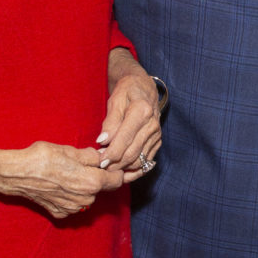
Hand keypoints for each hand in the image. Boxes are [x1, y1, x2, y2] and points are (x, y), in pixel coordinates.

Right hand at [0, 140, 119, 217]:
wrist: (15, 174)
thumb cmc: (41, 158)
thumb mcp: (69, 150)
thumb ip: (91, 156)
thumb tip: (102, 156)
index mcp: (92, 182)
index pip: (117, 180)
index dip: (115, 170)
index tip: (108, 164)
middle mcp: (85, 199)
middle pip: (101, 188)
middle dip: (96, 178)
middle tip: (82, 166)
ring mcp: (72, 208)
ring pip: (87, 196)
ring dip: (83, 187)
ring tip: (67, 175)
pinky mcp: (60, 213)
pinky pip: (72, 204)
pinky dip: (69, 196)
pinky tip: (58, 186)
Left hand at [97, 60, 161, 181]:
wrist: (144, 88)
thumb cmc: (127, 92)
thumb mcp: (115, 100)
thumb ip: (110, 122)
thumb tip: (103, 141)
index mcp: (142, 111)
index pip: (125, 139)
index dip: (112, 153)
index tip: (100, 161)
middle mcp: (152, 125)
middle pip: (133, 153)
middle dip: (116, 164)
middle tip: (102, 168)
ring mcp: (156, 135)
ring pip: (140, 160)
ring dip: (124, 168)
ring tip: (110, 168)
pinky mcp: (157, 141)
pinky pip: (146, 161)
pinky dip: (134, 168)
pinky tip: (121, 169)